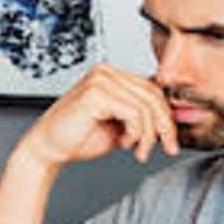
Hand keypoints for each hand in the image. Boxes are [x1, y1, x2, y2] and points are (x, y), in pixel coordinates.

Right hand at [19, 65, 180, 171]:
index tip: (171, 139)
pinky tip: (124, 143)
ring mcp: (100, 80)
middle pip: (154, 96)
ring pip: (147, 106)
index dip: (167, 115)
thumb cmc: (79, 137)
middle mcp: (106, 72)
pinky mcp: (96, 93)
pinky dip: (136, 133)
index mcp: (111, 75)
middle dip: (165, 126)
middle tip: (167, 147)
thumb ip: (142, 115)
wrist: (48, 148)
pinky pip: (134, 113)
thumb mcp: (122, 124)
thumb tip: (176, 116)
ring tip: (138, 151)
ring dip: (149, 135)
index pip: (153, 89)